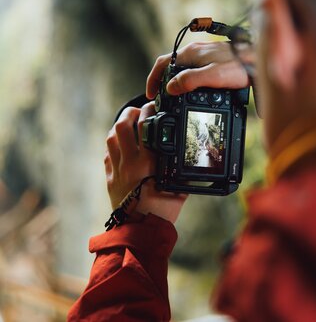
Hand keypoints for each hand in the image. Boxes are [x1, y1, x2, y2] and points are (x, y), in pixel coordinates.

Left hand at [104, 102, 186, 222]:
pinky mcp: (109, 179)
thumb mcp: (178, 187)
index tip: (153, 107)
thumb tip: (184, 159)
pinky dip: (112, 147)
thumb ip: (179, 170)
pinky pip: (107, 156)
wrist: (141, 232)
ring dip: (119, 128)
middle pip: (122, 126)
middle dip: (129, 113)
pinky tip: (120, 147)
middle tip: (137, 112)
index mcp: (148, 161)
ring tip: (127, 126)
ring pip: (111, 139)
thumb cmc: (162, 212)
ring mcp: (117, 170)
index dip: (148, 111)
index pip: (145, 126)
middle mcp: (130, 162)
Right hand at [146, 41, 253, 98]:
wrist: (259, 59)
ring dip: (174, 81)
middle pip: (170, 66)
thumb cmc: (239, 67)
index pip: (162, 63)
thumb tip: (170, 88)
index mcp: (190, 54)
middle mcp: (195, 51)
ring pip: (182, 68)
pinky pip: (193, 70)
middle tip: (161, 99)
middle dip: (162, 81)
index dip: (153, 79)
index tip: (151, 95)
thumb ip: (190, 80)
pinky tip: (193, 90)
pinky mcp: (213, 59)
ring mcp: (204, 54)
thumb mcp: (213, 76)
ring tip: (174, 97)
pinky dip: (187, 80)